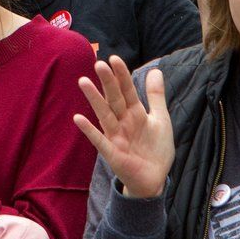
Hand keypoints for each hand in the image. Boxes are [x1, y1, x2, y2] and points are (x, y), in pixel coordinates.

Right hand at [74, 57, 174, 198]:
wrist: (156, 179)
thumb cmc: (156, 149)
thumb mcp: (161, 119)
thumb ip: (156, 96)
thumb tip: (155, 69)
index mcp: (135, 113)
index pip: (127, 90)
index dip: (122, 76)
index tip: (115, 58)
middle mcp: (123, 122)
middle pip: (114, 99)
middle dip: (108, 82)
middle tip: (99, 64)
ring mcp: (116, 137)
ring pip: (105, 115)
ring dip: (95, 100)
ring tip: (83, 81)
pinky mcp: (113, 154)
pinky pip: (100, 141)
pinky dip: (90, 130)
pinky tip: (78, 118)